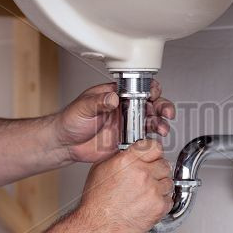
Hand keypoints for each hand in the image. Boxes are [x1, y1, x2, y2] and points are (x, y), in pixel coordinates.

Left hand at [54, 80, 174, 162]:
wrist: (66, 144)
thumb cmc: (71, 121)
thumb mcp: (83, 107)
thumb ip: (98, 101)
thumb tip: (112, 97)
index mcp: (116, 96)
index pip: (138, 88)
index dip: (150, 89)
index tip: (154, 94)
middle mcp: (125, 109)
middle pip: (151, 104)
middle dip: (163, 107)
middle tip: (166, 112)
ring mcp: (127, 125)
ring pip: (151, 121)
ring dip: (160, 123)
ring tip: (162, 128)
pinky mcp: (127, 141)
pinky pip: (144, 139)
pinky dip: (152, 139)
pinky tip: (153, 140)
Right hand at [78, 139, 173, 232]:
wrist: (99, 226)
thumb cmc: (97, 201)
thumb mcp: (101, 169)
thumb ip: (120, 156)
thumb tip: (132, 151)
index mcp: (128, 161)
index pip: (154, 147)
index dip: (154, 152)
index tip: (154, 156)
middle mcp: (142, 173)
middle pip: (164, 164)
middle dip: (158, 170)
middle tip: (149, 178)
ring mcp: (153, 190)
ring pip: (169, 181)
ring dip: (160, 186)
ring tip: (146, 193)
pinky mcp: (159, 206)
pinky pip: (169, 199)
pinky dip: (161, 202)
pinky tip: (148, 203)